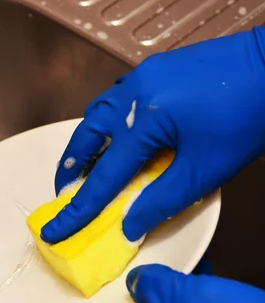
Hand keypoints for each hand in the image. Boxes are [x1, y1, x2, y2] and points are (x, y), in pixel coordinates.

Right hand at [41, 26, 264, 243]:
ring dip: (85, 145)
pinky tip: (115, 138)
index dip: (79, 209)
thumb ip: (161, 200)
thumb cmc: (246, 118)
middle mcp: (129, 94)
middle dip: (71, 169)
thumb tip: (129, 226)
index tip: (56, 231)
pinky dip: (104, 125)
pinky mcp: (151, 71)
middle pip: (85, 137)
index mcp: (141, 120)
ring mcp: (139, 78)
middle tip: (66, 195)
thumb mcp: (205, 170)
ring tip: (85, 170)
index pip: (103, 175)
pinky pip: (113, 101)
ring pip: (96, 115)